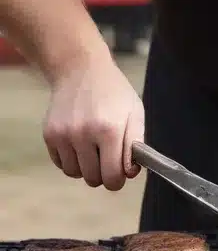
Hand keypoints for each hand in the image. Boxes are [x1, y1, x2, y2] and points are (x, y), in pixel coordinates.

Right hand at [43, 50, 144, 190]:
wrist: (81, 70)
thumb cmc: (114, 93)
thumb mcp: (135, 113)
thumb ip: (135, 145)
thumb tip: (130, 173)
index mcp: (109, 130)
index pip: (112, 175)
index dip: (119, 180)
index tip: (121, 174)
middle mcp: (83, 134)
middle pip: (92, 179)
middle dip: (103, 174)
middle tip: (109, 160)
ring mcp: (63, 135)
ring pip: (75, 173)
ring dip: (86, 168)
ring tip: (95, 149)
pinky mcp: (49, 135)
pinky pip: (61, 163)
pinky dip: (72, 160)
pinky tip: (81, 144)